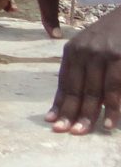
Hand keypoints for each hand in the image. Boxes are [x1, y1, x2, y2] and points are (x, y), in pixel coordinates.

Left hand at [48, 9, 120, 133]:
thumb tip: (76, 98)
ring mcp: (102, 55)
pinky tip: (109, 122)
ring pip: (93, 91)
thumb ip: (84, 68)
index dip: (59, 103)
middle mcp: (83, 52)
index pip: (64, 82)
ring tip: (82, 132)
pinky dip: (112, 107)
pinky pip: (114, 87)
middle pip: (75, 89)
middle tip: (63, 132)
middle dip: (69, 113)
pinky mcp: (119, 57)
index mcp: (72, 50)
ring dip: (89, 114)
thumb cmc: (114, 34)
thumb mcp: (93, 46)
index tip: (52, 121)